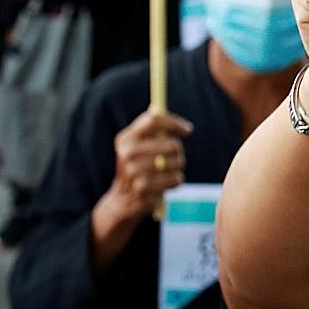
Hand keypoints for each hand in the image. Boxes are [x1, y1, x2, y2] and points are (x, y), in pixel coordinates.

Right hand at [99, 108, 192, 223]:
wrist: (121, 200)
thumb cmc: (135, 168)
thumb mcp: (134, 147)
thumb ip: (147, 129)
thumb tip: (158, 108)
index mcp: (125, 139)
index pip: (153, 120)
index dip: (174, 123)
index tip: (187, 129)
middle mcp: (127, 153)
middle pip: (170, 143)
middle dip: (178, 151)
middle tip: (174, 157)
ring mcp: (134, 172)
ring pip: (176, 162)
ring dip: (177, 168)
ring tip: (166, 172)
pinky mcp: (144, 189)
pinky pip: (175, 179)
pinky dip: (175, 181)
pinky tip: (165, 184)